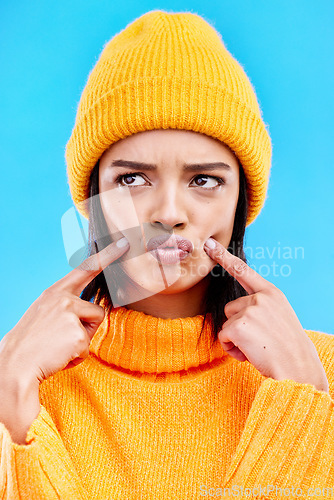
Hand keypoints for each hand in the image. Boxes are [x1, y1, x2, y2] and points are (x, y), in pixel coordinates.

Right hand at [0, 237, 129, 384]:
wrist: (15, 365)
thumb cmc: (32, 342)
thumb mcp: (45, 314)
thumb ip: (66, 306)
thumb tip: (91, 310)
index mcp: (55, 292)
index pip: (85, 268)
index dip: (107, 255)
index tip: (124, 243)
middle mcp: (63, 298)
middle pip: (96, 310)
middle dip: (89, 325)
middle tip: (69, 331)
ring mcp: (70, 315)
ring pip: (93, 328)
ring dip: (81, 341)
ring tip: (59, 346)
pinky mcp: (77, 335)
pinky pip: (87, 347)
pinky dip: (76, 356)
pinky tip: (59, 356)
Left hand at [203, 238, 328, 392]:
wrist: (298, 369)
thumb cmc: (287, 348)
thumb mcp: (279, 317)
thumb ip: (261, 307)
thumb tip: (236, 311)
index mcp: (272, 293)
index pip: (243, 271)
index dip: (224, 257)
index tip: (209, 244)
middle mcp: (260, 298)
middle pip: (230, 308)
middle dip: (238, 326)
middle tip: (260, 340)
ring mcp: (250, 310)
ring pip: (226, 324)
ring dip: (235, 339)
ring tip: (257, 348)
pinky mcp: (239, 326)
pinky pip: (223, 337)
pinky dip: (232, 349)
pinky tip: (249, 355)